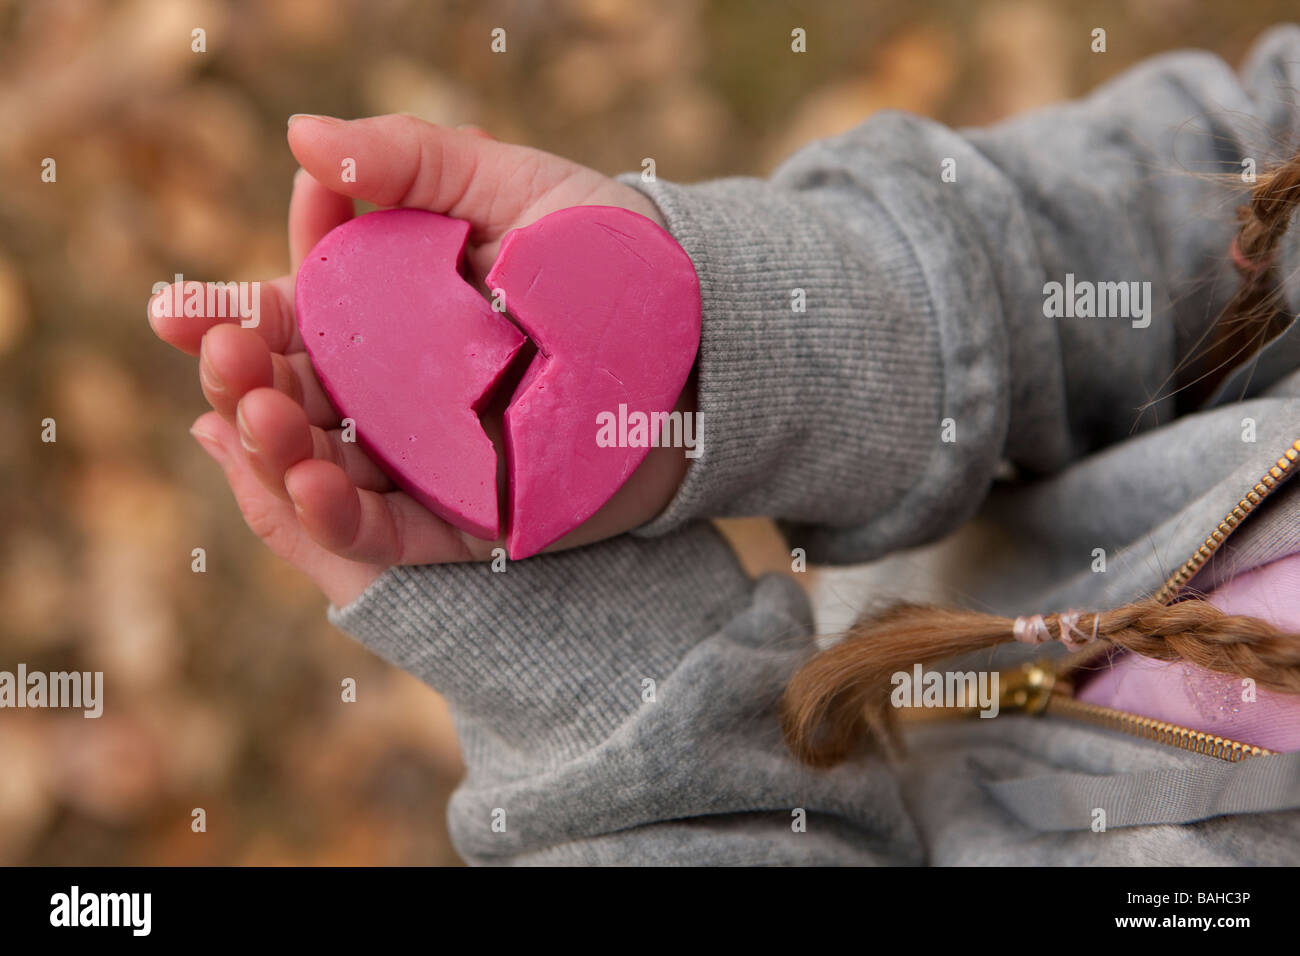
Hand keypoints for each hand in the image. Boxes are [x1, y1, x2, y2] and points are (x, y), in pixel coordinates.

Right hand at [150, 115, 694, 606]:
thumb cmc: (613, 254)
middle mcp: (397, 390)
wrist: (705, 338)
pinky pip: (386, 529)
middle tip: (220, 354)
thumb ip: (415, 160)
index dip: (232, 316)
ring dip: (274, 446)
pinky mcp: (470, 517)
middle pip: (294, 394)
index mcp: (390, 314)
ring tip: (252, 412)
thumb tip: (302, 138)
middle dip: (241, 378)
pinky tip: (300, 482)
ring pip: (325, 464)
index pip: (292, 318)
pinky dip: (337, 515)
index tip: (180, 310)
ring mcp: (429, 457)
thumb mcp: (515, 187)